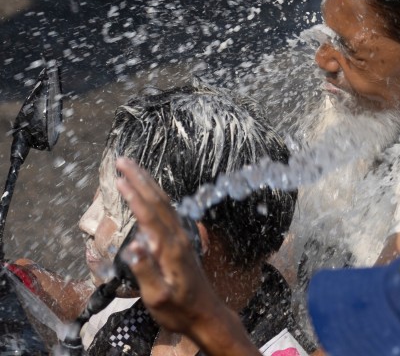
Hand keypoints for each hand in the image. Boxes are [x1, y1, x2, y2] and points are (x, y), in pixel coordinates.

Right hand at [114, 158, 229, 335]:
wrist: (205, 315)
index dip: (135, 196)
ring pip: (165, 202)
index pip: (150, 215)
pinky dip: (156, 194)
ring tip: (132, 166)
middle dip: (140, 178)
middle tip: (122, 160)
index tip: (119, 179)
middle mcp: (178, 237)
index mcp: (170, 248)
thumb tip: (134, 246)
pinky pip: (168, 210)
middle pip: (159, 201)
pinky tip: (149, 190)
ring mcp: (181, 237)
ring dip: (148, 182)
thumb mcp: (158, 297)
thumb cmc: (179, 309)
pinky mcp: (181, 241)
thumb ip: (146, 271)